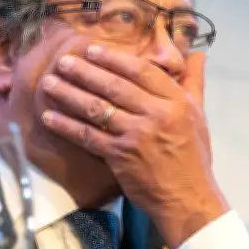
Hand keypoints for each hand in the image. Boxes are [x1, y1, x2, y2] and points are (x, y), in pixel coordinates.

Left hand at [39, 45, 227, 248]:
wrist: (187, 198)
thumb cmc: (193, 156)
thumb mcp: (199, 115)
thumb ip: (194, 82)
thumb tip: (198, 54)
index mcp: (176, 101)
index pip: (142, 71)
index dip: (114, 59)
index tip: (91, 50)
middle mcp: (156, 114)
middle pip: (115, 86)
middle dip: (85, 71)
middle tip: (62, 60)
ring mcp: (136, 135)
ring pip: (97, 108)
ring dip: (69, 94)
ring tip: (49, 83)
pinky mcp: (120, 156)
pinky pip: (88, 136)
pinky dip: (66, 125)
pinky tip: (49, 117)